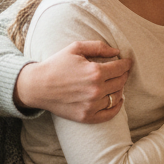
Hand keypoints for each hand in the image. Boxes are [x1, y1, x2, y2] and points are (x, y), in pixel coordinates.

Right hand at [14, 41, 130, 121]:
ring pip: (117, 96)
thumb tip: (117, 52)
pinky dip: (117, 106)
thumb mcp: (75, 48)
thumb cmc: (56, 64)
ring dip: (119, 89)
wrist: (37, 86)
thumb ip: (98, 47)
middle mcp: (96, 90)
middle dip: (123, 74)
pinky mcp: (87, 116)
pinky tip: (118, 100)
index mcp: (95, 72)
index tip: (127, 62)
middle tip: (121, 71)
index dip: (126, 63)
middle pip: (121, 82)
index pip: (121, 68)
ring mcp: (92, 105)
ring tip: (115, 83)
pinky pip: (110, 113)